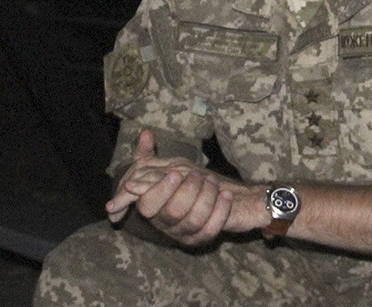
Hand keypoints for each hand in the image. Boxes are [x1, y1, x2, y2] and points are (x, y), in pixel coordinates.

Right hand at [105, 129, 236, 245]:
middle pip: (171, 212)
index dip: (160, 190)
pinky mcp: (203, 238)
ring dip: (206, 196)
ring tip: (213, 182)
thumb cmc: (186, 180)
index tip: (176, 174)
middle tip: (198, 175)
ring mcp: (184, 233)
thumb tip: (145, 133)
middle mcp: (165, 223)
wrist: (223, 197)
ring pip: (193, 220)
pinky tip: (226, 196)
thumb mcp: (165, 164)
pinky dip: (220, 210)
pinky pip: (211, 230)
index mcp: (152, 206)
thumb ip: (148, 154)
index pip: (147, 205)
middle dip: (188, 190)